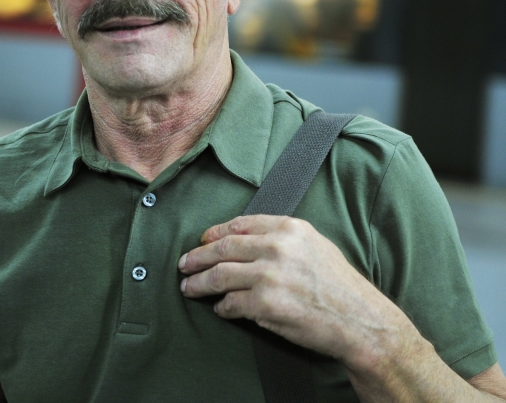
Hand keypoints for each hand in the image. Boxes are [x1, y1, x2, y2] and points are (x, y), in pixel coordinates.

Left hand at [177, 215, 404, 365]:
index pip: (239, 225)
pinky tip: (221, 309)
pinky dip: (222, 307)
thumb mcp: (314, 245)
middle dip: (197, 257)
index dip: (214, 233)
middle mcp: (277, 247)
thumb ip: (281, 237)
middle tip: (184, 264)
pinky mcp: (265, 304)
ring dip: (199, 283)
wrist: (361, 321)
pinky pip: (231, 304)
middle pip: (223, 249)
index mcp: (289, 228)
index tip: (202, 240)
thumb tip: (242, 238)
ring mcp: (270, 276)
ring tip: (189, 288)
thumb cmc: (339, 286)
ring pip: (220, 276)